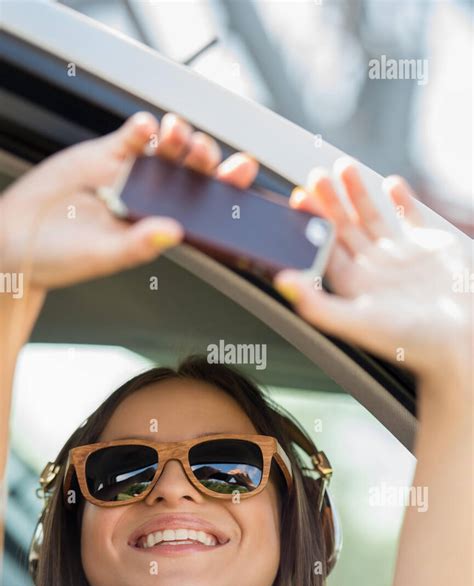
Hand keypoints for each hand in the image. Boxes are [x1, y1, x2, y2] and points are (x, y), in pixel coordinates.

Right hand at [1, 111, 257, 292]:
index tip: (242, 171)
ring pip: (167, 150)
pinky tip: (146, 127)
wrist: (16, 236)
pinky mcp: (107, 154)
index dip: (226, 190)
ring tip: (177, 133)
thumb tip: (173, 234)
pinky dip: (142, 128)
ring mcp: (132, 175)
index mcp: (160, 227)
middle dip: (204, 159)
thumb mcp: (101, 255)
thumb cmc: (60, 256)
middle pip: (191, 174)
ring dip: (178, 138)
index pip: (203, 208)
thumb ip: (136, 245)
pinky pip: (131, 136)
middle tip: (202, 150)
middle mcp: (153, 200)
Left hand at [274, 159, 471, 383]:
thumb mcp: (356, 321)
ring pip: (373, 218)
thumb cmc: (409, 341)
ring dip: (358, 193)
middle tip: (316, 174)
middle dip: (330, 201)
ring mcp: (401, 258)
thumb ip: (317, 303)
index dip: (310, 223)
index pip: (324, 248)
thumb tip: (281, 282)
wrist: (461, 343)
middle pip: (344, 229)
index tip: (297, 196)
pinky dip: (401, 200)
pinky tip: (391, 182)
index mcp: (353, 286)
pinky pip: (410, 218)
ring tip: (344, 166)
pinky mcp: (430, 249)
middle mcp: (373, 270)